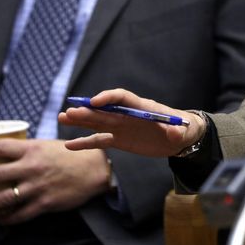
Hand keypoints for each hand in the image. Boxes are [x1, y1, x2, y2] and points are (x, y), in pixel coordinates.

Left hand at [0, 138, 110, 224]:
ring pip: (2, 199)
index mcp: (32, 149)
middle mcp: (31, 167)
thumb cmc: (70, 154)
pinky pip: (19, 214)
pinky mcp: (44, 203)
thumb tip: (1, 151)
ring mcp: (37, 186)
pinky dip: (6, 219)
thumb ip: (25, 149)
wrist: (96, 169)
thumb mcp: (46, 145)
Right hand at [60, 88, 205, 156]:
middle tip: (70, 111)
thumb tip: (175, 132)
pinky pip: (99, 141)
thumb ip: (177, 131)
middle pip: (104, 110)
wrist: (179, 137)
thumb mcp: (182, 129)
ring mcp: (121, 127)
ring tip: (62, 118)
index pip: (122, 98)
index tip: (95, 102)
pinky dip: (84, 143)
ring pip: (97, 123)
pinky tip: (68, 146)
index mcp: (141, 107)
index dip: (109, 98)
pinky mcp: (119, 140)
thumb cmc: (182, 127)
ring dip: (80, 121)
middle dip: (88, 111)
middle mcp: (127, 115)